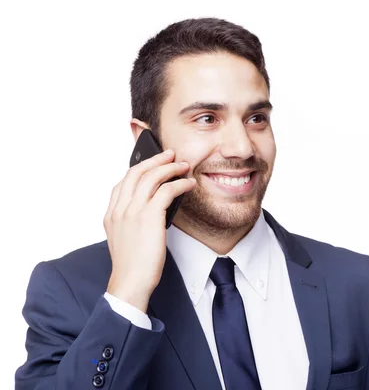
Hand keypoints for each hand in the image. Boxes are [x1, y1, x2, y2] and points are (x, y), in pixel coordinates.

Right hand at [104, 149, 195, 311]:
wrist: (130, 282)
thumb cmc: (133, 266)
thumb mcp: (127, 240)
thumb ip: (133, 222)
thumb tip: (155, 209)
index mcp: (111, 214)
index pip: (123, 182)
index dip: (139, 169)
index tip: (152, 163)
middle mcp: (119, 209)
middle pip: (136, 172)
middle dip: (155, 160)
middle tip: (171, 154)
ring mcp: (132, 211)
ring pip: (151, 176)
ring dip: (170, 167)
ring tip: (184, 166)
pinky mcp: (148, 216)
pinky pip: (166, 190)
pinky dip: (180, 183)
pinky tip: (189, 184)